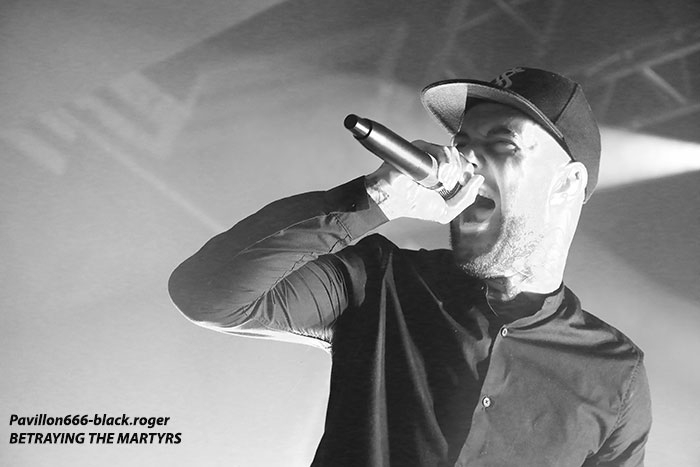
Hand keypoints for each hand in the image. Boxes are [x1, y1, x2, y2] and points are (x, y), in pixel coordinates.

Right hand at [365, 140, 483, 223]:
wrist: (396, 199)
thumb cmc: (415, 206)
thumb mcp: (447, 211)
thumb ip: (466, 199)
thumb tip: (479, 180)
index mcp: (448, 177)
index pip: (467, 167)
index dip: (468, 174)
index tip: (464, 184)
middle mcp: (440, 163)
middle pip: (462, 158)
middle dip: (461, 172)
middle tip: (451, 185)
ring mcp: (431, 155)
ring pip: (453, 152)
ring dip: (452, 169)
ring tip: (442, 181)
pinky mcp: (421, 148)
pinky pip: (440, 149)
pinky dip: (443, 161)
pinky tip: (437, 174)